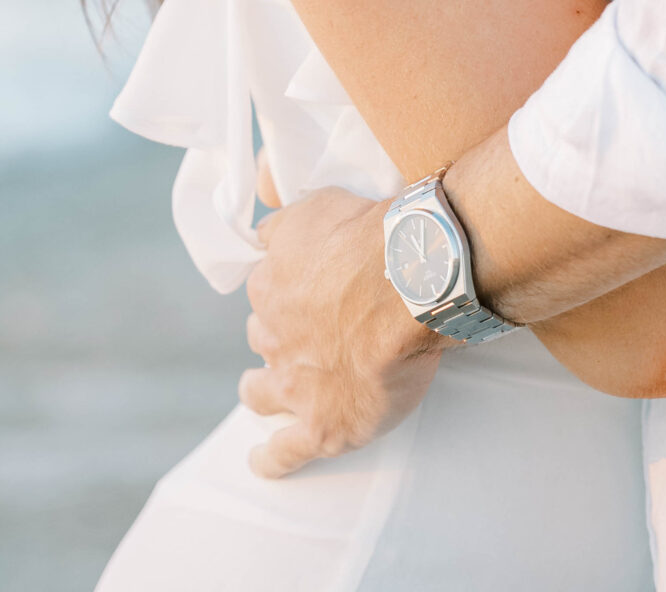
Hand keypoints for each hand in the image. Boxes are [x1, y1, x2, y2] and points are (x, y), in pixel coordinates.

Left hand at [239, 186, 446, 477]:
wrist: (409, 284)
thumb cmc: (371, 237)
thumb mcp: (318, 203)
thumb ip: (285, 220)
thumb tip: (261, 232)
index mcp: (272, 283)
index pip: (266, 286)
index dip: (284, 286)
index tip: (301, 284)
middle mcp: (274, 334)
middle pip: (263, 336)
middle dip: (274, 334)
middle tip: (297, 332)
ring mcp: (295, 384)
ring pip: (263, 392)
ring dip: (259, 390)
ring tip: (256, 391)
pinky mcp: (322, 426)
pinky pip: (286, 452)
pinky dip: (272, 459)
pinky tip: (262, 461)